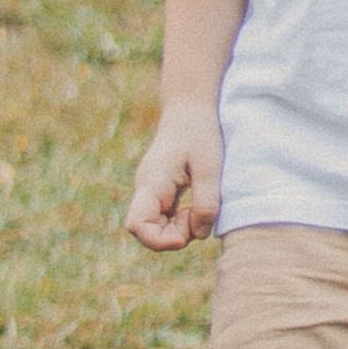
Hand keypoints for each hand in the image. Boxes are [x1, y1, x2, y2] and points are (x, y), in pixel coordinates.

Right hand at [124, 105, 222, 251]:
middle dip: (172, 237)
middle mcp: (145, 189)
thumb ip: (205, 204)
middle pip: (145, 231)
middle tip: (196, 217)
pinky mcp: (159, 190)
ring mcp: (150, 190)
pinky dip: (179, 220)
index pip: (137, 225)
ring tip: (198, 208)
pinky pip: (162, 217)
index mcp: (152, 183)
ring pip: (155, 226)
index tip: (186, 235)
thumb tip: (199, 235)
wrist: (190, 107)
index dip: (159, 241)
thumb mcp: (209, 168)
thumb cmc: (200, 133)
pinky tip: (194, 206)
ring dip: (178, 229)